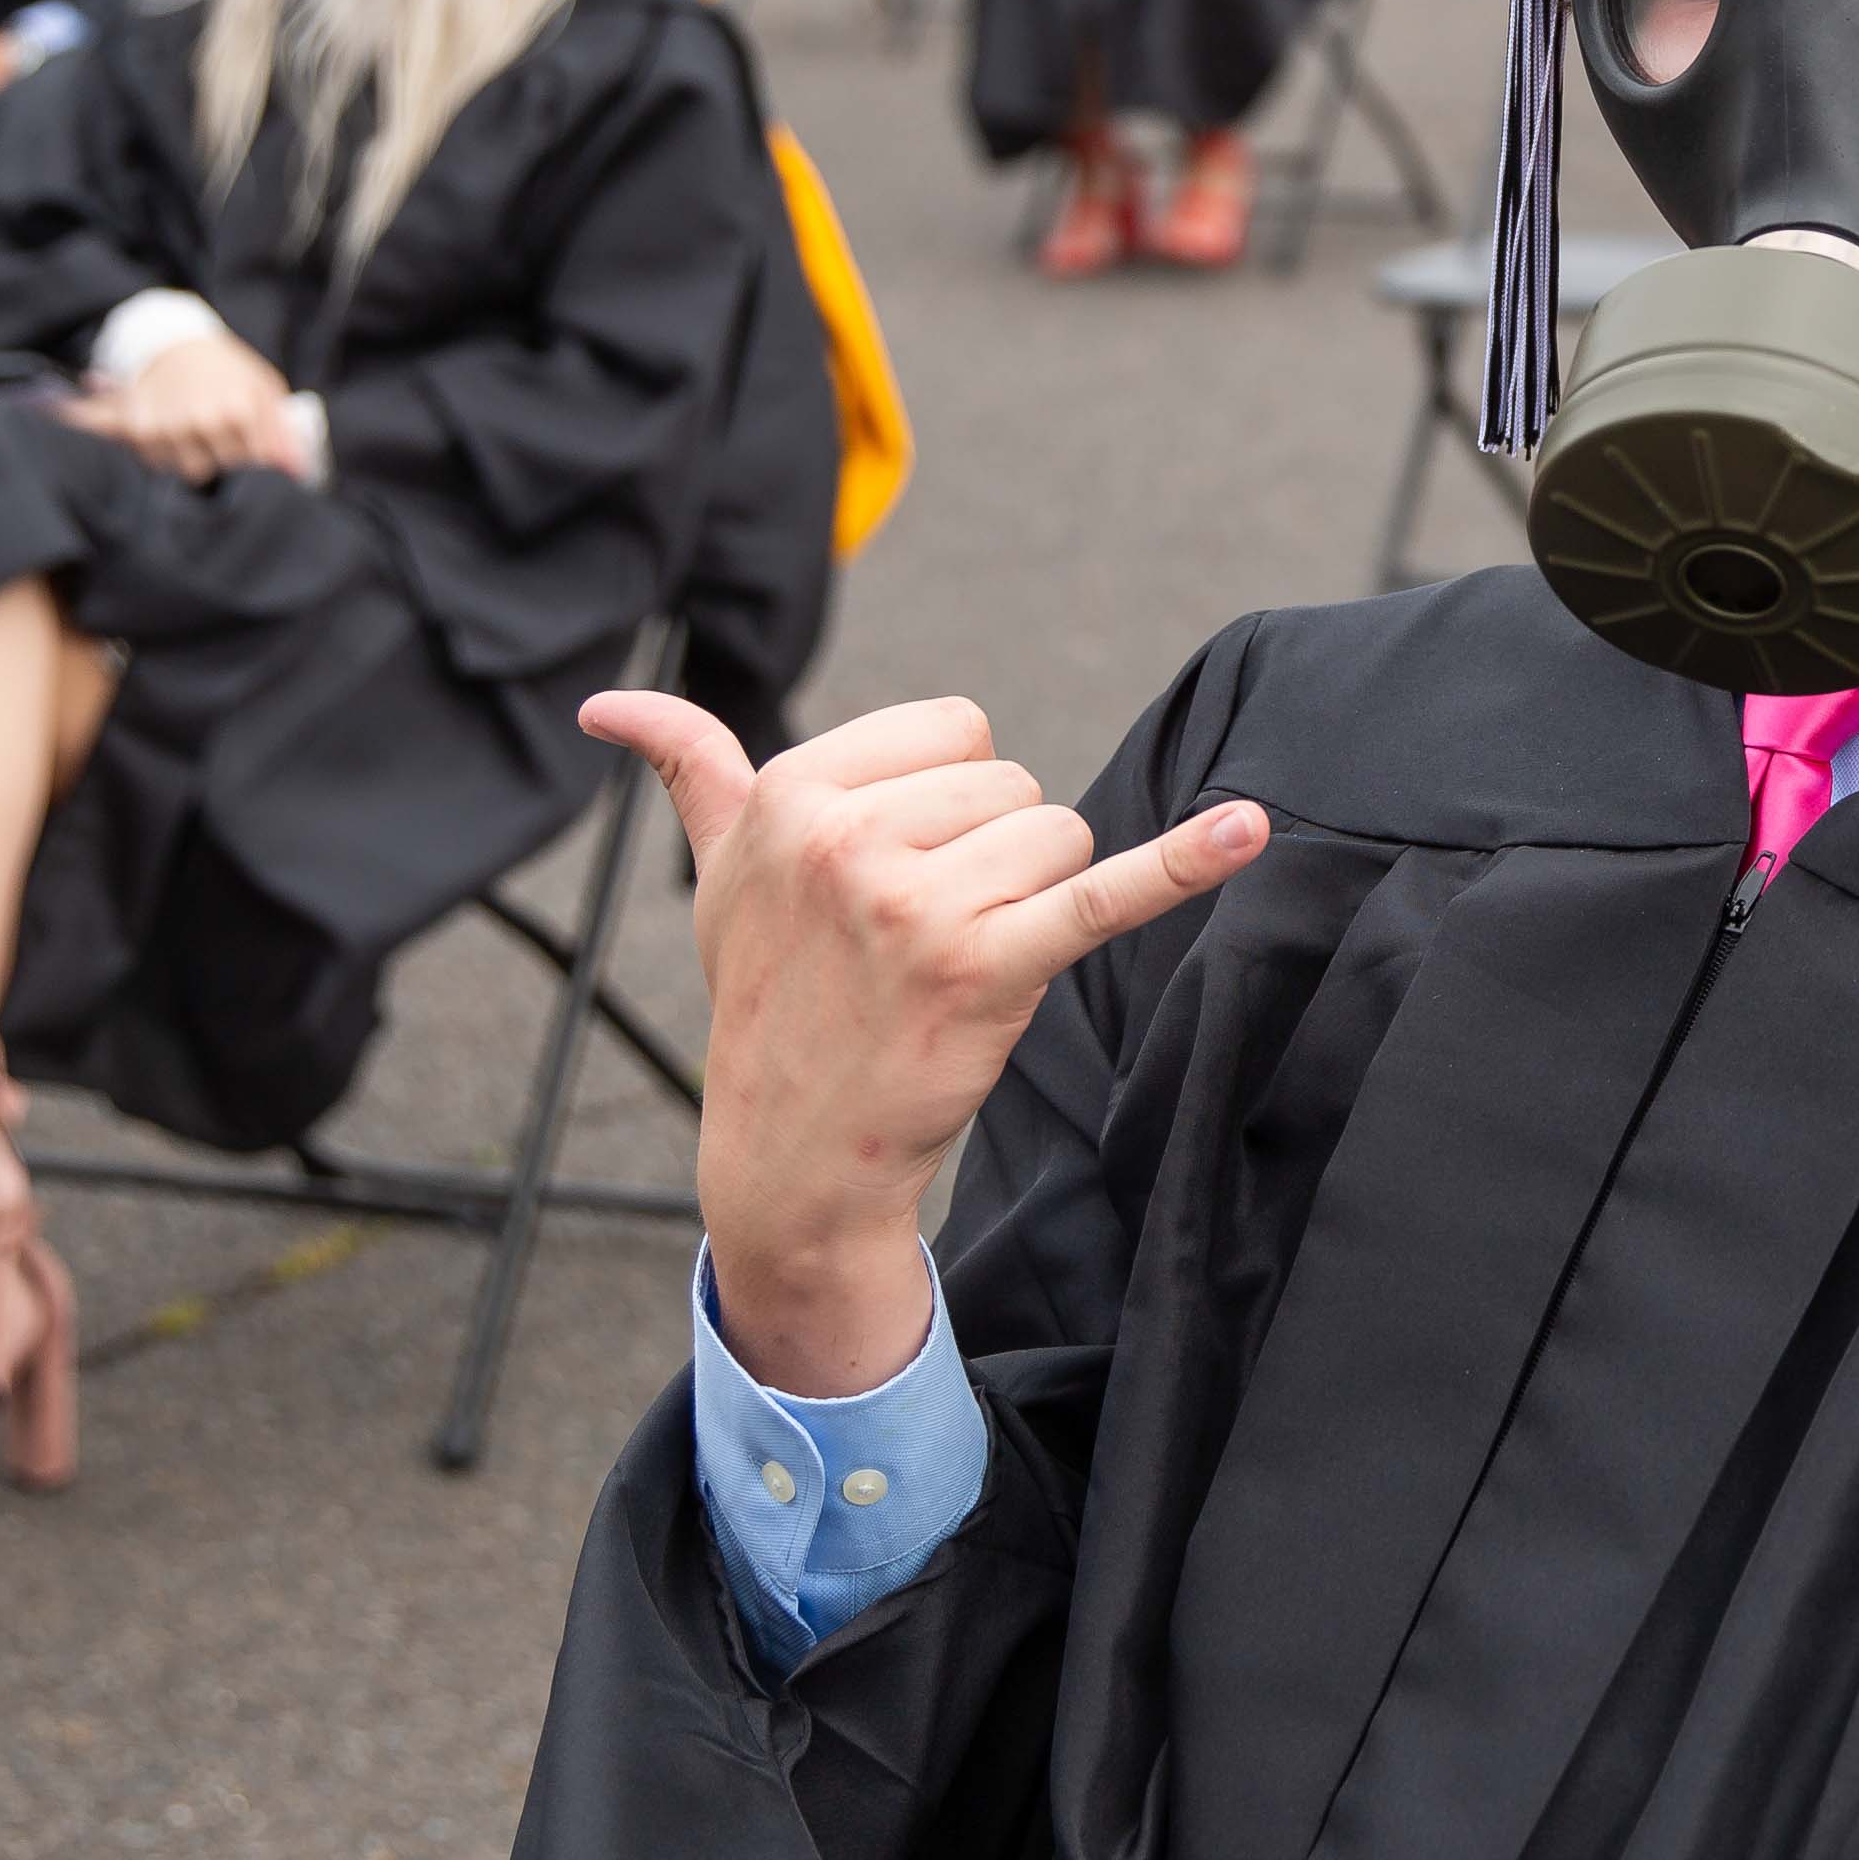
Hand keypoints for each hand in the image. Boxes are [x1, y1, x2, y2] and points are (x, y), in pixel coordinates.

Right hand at [60, 326, 302, 482]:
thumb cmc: (227, 368)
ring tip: (195, 430)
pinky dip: (163, 452)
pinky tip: (170, 430)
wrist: (173, 342)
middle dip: (224, 457)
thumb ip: (283, 430)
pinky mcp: (138, 430)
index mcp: (240, 410)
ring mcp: (169, 427)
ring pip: (189, 471)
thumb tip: (298, 470)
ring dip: (193, 457)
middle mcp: (203, 421)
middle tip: (220, 433)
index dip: (255, 456)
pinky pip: (157, 463)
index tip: (250, 443)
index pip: (256, 463)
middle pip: (222, 471)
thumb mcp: (263, 387)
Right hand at [582, 690, 1270, 1397]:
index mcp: (791, 792)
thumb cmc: (770, 998)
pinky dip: (1186, 863)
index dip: (952, 798)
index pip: (957, 729)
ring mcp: (915, 904)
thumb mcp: (719, 876)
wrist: (792, 1151)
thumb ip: (692, 771)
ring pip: (1060, 835)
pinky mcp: (985, 969)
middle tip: (925, 934)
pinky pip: (1104, 894)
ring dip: (1034, 899)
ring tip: (960, 963)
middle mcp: (846, 837)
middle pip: (1013, 783)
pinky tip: (1251, 828)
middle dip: (995, 852)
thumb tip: (607, 708)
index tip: (900, 869)